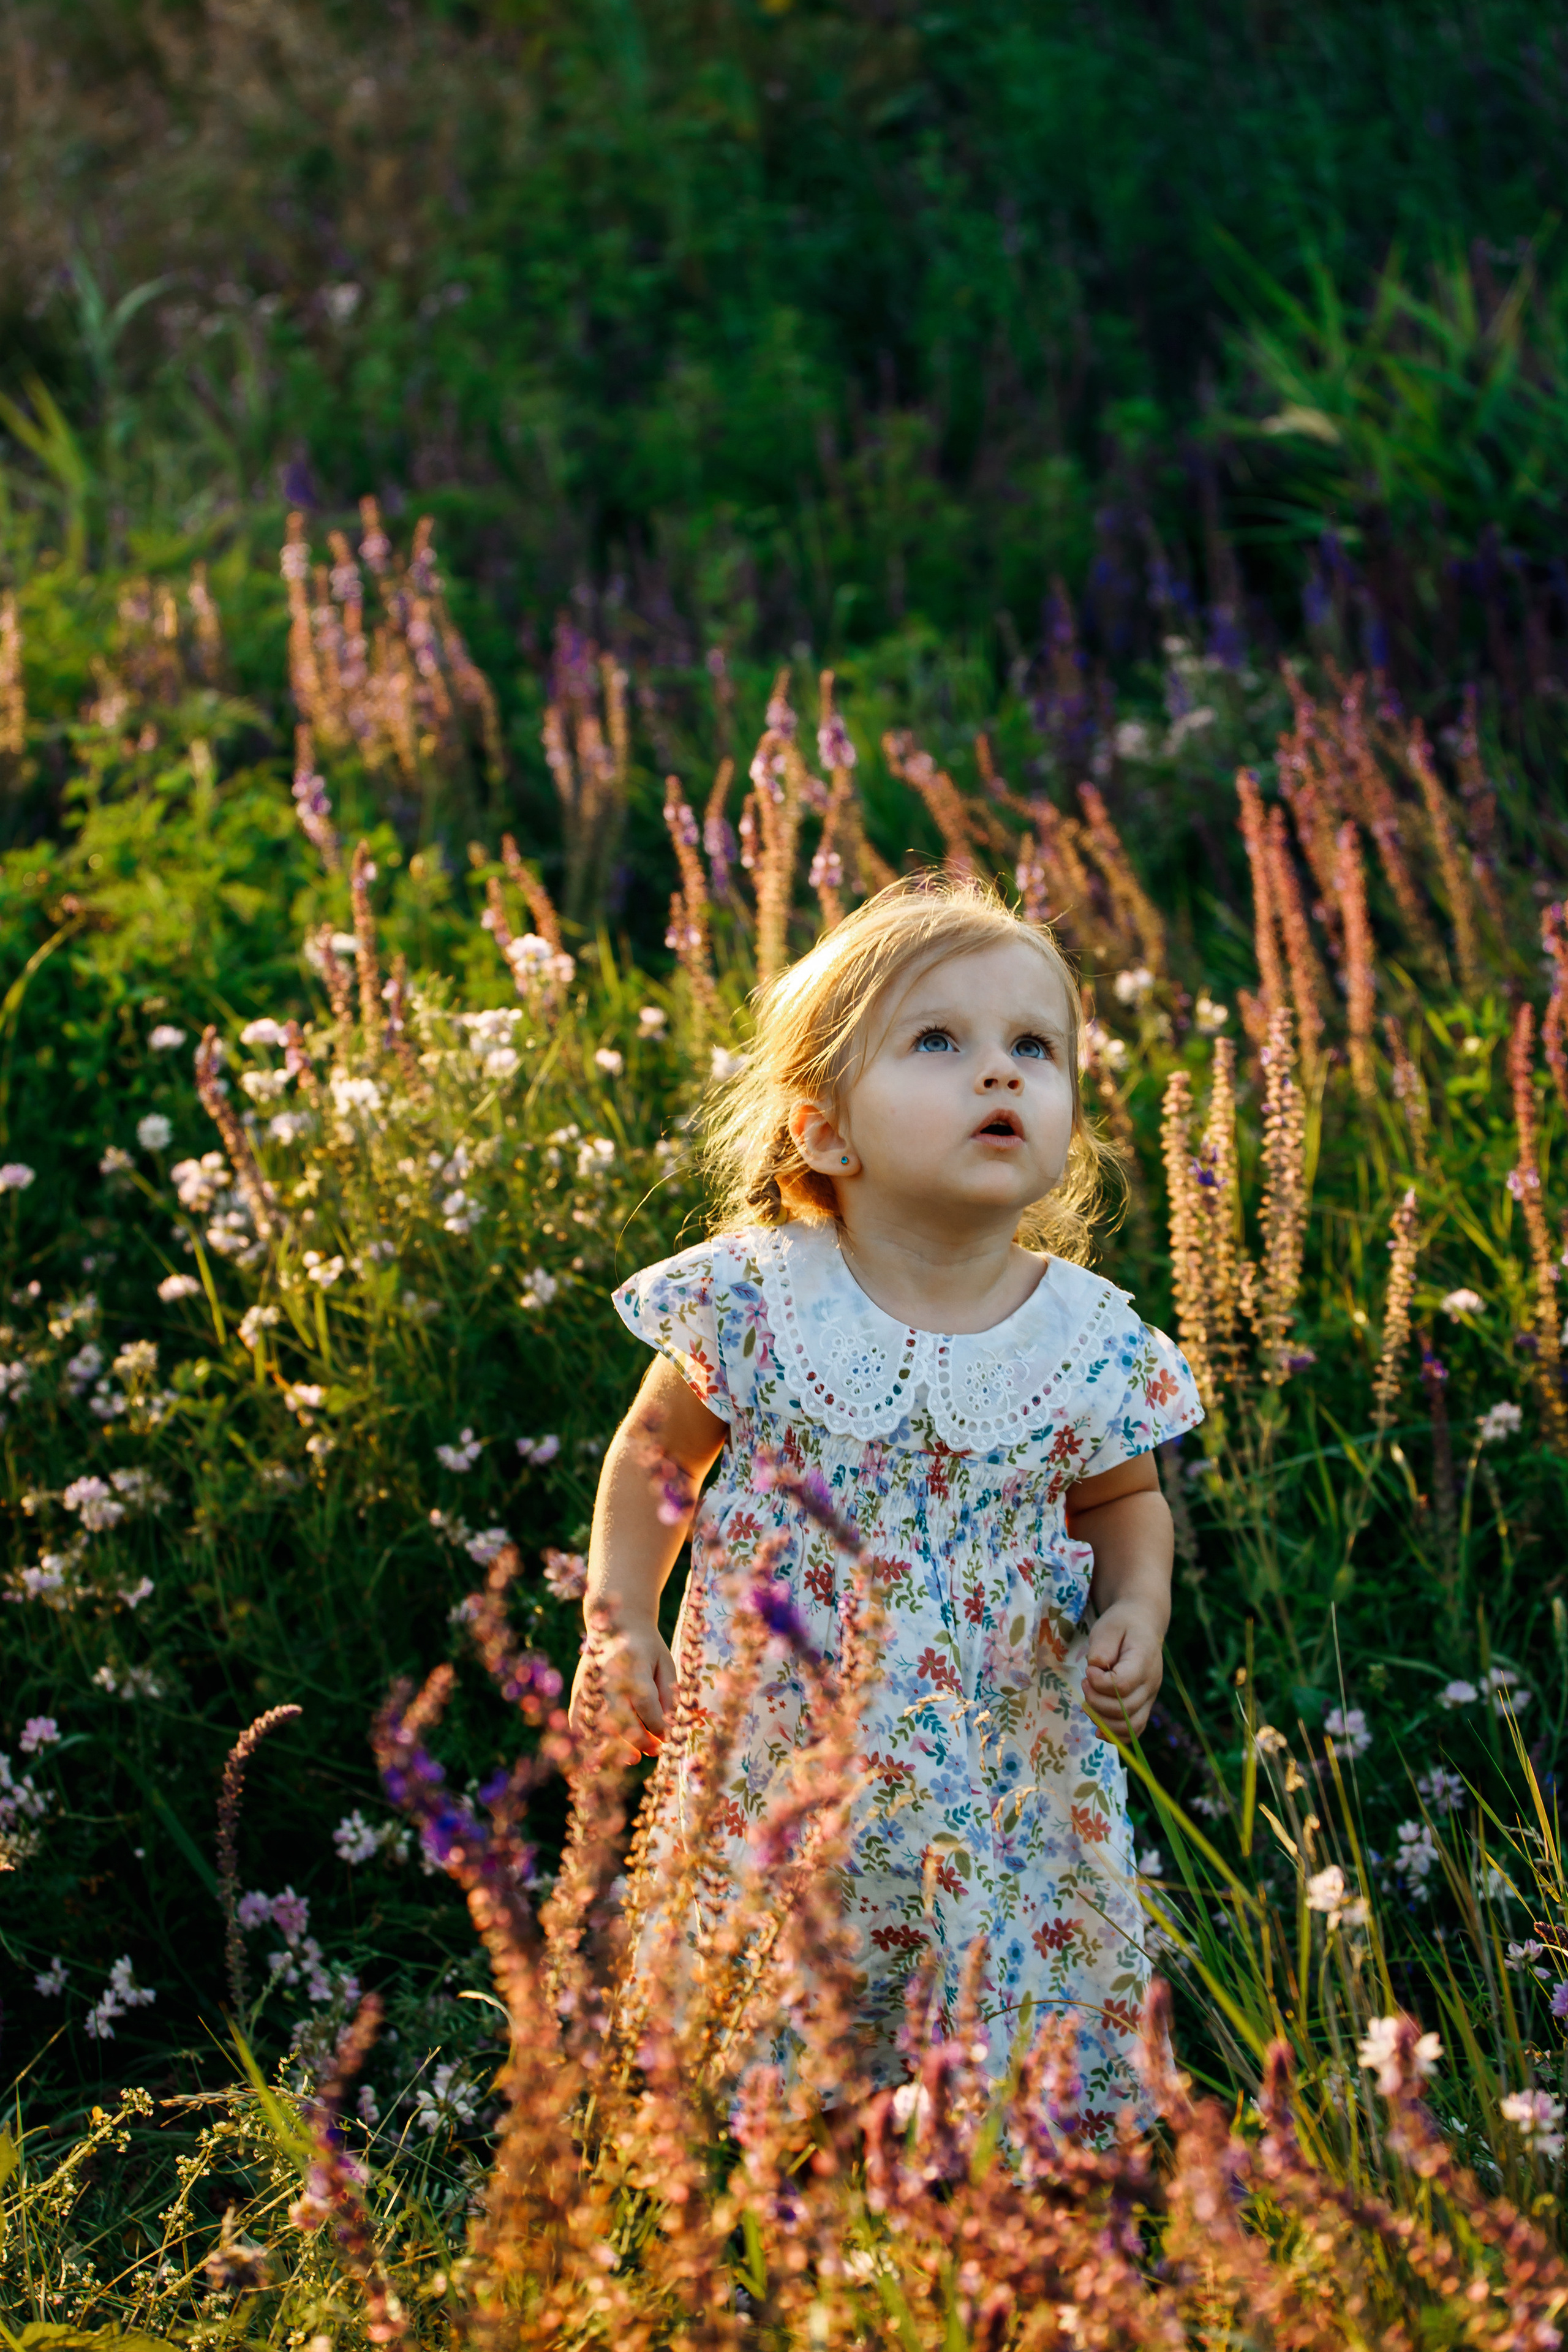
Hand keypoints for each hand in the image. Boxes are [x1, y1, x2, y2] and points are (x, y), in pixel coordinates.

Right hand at [569, 1623, 677, 1762]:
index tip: (668, 1736)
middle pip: (617, 1715)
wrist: (617, 1624)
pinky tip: (604, 1754)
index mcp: (632, 1661)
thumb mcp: (665, 1663)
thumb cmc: (648, 1648)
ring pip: (595, 1723)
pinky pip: (577, 1722)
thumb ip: (666, 1695)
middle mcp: (606, 1673)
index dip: (657, 1723)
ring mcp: (588, 1683)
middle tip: (654, 1752)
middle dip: (637, 1739)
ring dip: (613, 1746)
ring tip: (632, 1758)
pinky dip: (589, 1741)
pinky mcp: (578, 1691)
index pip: (644, 1701)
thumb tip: (663, 1731)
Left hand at [1081, 1603, 1162, 1739]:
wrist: (1142, 1625)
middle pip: (1125, 1709)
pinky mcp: (1144, 1705)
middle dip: (1096, 1701)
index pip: (1123, 1685)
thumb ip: (1101, 1648)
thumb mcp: (1108, 1627)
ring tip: (1088, 1702)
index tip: (1088, 1671)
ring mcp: (1150, 1697)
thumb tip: (1095, 1669)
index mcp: (1143, 1661)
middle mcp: (1151, 1683)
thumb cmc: (1122, 1624)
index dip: (1099, 1683)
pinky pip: (1135, 1730)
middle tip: (1084, 1683)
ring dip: (1103, 1721)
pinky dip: (1116, 1735)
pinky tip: (1099, 1730)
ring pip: (1130, 1726)